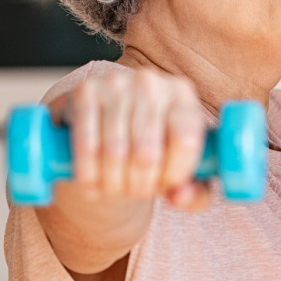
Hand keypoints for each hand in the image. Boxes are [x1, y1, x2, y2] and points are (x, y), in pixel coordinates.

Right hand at [47, 69, 210, 210]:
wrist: (109, 120)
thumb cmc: (155, 148)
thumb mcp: (182, 167)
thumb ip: (195, 191)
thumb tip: (180, 197)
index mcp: (183, 94)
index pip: (185, 139)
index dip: (174, 173)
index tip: (167, 188)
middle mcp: (151, 83)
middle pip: (148, 152)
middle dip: (141, 185)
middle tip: (136, 193)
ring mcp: (117, 83)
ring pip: (115, 152)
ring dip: (113, 184)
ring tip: (115, 191)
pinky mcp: (86, 91)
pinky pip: (86, 144)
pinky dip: (88, 173)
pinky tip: (91, 186)